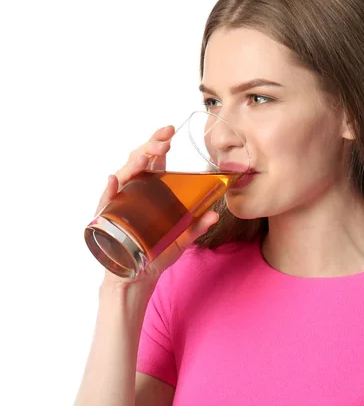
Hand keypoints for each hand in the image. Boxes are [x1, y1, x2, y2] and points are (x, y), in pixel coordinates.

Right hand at [96, 125, 219, 288]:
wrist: (138, 276)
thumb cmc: (157, 250)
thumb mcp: (182, 237)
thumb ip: (197, 225)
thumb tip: (215, 215)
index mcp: (151, 189)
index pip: (154, 160)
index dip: (159, 142)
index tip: (170, 130)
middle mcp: (133, 191)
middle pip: (138, 161)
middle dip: (150, 147)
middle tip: (164, 141)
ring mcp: (119, 203)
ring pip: (123, 177)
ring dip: (134, 165)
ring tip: (145, 157)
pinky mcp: (109, 219)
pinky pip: (106, 202)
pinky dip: (110, 191)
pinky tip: (114, 182)